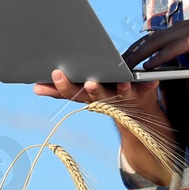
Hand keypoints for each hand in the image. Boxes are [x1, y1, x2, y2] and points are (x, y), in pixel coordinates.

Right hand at [33, 68, 161, 111]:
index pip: (73, 93)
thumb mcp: (82, 93)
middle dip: (92, 90)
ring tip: (122, 83)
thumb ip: (60, 90)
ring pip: (121, 94)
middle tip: (88, 82)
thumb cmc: (105, 96)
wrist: (135, 115)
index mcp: (89, 96)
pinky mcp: (143, 94)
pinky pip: (147, 89)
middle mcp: (106, 99)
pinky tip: (153, 80)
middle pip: (96, 96)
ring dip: (121, 90)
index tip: (56, 74)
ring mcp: (124, 98)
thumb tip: (34, 88)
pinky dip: (150, 86)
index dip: (63, 86)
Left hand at [120, 11, 188, 68]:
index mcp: (182, 27)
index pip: (154, 36)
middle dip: (132, 50)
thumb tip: (181, 54)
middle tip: (119, 62)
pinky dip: (157, 58)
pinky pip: (170, 50)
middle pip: (149, 39)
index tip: (128, 54)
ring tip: (126, 66)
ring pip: (155, 43)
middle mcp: (180, 27)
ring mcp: (185, 32)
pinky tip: (147, 66)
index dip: (140, 45)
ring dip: (138, 55)